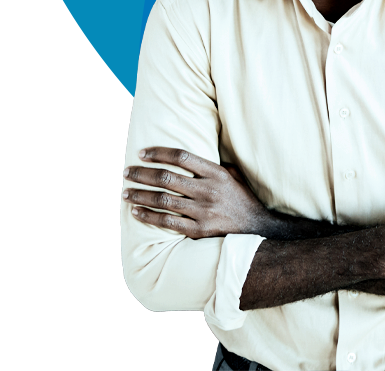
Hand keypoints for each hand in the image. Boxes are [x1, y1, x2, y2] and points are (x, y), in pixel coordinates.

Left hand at [123, 147, 271, 238]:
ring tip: (126, 192)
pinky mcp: (199, 230)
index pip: (182, 157)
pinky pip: (167, 223)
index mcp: (216, 173)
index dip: (159, 153)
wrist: (258, 229)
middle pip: (167, 178)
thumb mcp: (233, 176)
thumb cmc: (242, 200)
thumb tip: (189, 157)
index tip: (142, 153)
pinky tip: (137, 212)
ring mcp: (203, 211)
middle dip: (142, 174)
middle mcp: (208, 190)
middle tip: (127, 172)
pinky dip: (149, 216)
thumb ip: (213, 166)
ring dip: (141, 195)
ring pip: (163, 200)